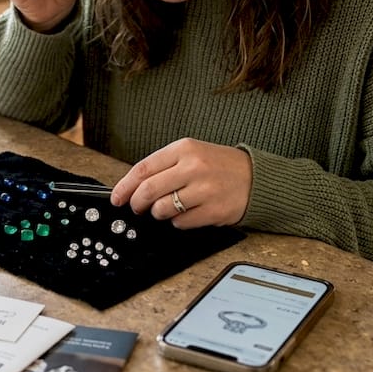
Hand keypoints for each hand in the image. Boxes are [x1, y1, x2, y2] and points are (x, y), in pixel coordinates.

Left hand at [109, 139, 252, 227]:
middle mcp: (193, 167)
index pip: (144, 168)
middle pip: (149, 190)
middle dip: (137, 203)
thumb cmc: (218, 166)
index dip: (125, 186)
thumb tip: (133, 187)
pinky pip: (181, 222)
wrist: (255, 177)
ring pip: (163, 209)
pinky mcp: (213, 211)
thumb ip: (164, 167)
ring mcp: (204, 190)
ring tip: (166, 208)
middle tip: (136, 208)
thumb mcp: (191, 154)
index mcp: (184, 149)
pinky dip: (177, 222)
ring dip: (158, 213)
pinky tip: (186, 213)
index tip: (117, 197)